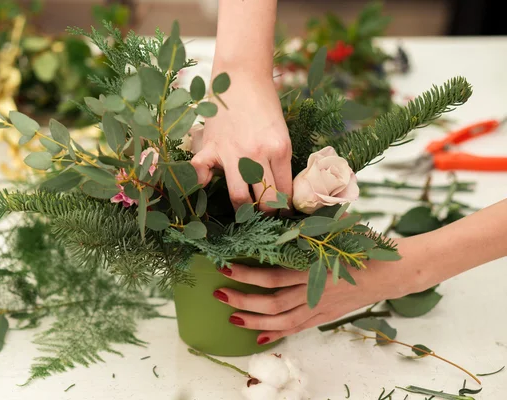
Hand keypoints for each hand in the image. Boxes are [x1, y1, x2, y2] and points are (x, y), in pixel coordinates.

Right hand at [191, 74, 291, 210]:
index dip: (286, 205)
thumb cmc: (264, 101)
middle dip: (268, 212)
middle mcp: (258, 154)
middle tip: (266, 210)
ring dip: (243, 208)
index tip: (283, 208)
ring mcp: (233, 152)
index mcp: (280, 149)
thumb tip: (278, 187)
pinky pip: (202, 173)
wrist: (241, 74)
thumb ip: (278, 158)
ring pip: (239, 197)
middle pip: (266, 201)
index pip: (285, 191)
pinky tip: (207, 185)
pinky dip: (201, 183)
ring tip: (245, 207)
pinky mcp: (211, 147)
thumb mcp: (281, 131)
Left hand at [213, 237, 428, 344]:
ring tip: (232, 316)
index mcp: (316, 268)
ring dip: (254, 320)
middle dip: (243, 299)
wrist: (394, 271)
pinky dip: (277, 333)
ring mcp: (321, 307)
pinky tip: (259, 336)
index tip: (226, 267)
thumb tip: (279, 217)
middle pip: (272, 302)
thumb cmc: (365, 245)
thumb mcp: (338, 230)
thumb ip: (309, 228)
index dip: (248, 274)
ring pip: (282, 320)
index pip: (274, 276)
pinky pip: (298, 328)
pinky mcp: (326, 316)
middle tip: (219, 294)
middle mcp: (316, 291)